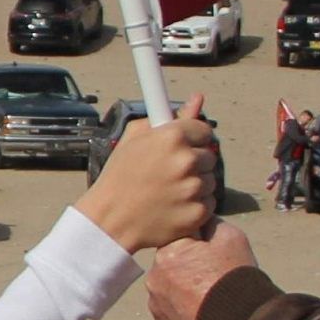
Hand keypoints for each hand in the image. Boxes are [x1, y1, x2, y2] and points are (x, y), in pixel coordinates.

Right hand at [79, 96, 220, 254]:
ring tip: (169, 192)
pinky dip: (195, 206)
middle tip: (170, 173)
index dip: (193, 140)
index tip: (184, 148)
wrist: (109, 221)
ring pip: (210, 181)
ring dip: (195, 185)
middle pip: (209, 156)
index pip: (204, 130)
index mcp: (172, 136)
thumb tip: (197, 98)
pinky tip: (174, 207)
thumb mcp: (134, 139)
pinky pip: (209, 203)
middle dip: (194, 163)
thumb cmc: (119, 177)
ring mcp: (194, 188)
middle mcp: (187, 160)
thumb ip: (168, 117)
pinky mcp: (198, 213)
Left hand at [148, 222, 258, 319]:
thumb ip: (209, 223)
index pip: (180, 237)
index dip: (200, 242)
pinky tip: (203, 310)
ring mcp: (156, 303)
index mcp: (167, 252)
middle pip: (173, 262)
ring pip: (170, 286)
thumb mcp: (230, 236)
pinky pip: (171, 307)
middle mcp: (154, 277)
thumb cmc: (235, 278)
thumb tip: (199, 221)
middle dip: (189, 265)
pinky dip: (183, 307)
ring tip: (210, 295)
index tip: (214, 252)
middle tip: (214, 275)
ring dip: (184, 287)